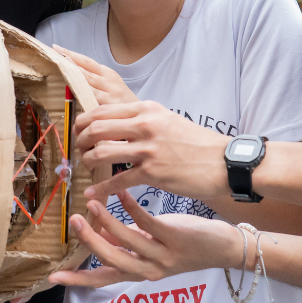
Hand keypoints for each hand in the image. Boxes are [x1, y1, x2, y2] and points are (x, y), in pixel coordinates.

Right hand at [50, 193, 246, 288]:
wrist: (223, 248)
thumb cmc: (182, 243)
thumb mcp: (149, 248)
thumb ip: (123, 244)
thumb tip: (94, 234)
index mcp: (138, 272)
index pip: (102, 279)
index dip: (78, 279)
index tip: (53, 276)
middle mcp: (149, 269)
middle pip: (112, 261)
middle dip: (90, 243)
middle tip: (73, 222)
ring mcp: (163, 256)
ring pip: (128, 242)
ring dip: (107, 222)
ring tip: (91, 202)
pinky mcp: (177, 239)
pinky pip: (150, 223)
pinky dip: (133, 208)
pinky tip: (123, 192)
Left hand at [54, 46, 136, 104]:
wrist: (142, 119)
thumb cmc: (123, 105)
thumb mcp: (112, 88)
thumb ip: (94, 82)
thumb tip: (69, 76)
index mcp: (108, 74)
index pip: (87, 61)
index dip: (71, 54)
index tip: (56, 48)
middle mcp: (109, 81)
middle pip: (84, 70)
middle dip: (68, 63)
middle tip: (53, 56)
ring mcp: (110, 94)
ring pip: (86, 83)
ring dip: (72, 77)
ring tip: (57, 70)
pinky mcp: (110, 107)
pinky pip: (92, 100)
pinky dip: (81, 96)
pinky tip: (70, 94)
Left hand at [75, 101, 227, 201]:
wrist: (224, 162)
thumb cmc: (196, 143)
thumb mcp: (167, 119)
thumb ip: (142, 120)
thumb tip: (114, 125)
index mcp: (146, 108)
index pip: (102, 110)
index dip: (83, 121)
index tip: (78, 131)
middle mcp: (145, 125)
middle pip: (96, 128)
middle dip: (80, 140)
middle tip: (77, 149)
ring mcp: (148, 149)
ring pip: (101, 152)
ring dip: (87, 162)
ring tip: (86, 168)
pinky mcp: (153, 173)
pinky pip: (117, 181)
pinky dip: (101, 188)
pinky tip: (93, 193)